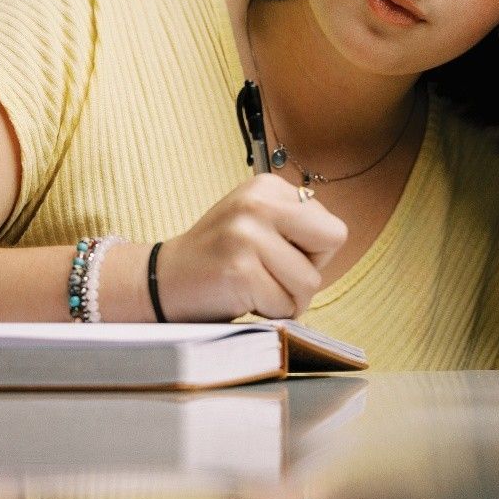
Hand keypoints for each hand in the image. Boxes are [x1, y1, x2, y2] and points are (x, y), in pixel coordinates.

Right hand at [154, 175, 347, 321]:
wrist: (164, 280)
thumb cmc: (220, 258)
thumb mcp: (256, 221)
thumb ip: (294, 222)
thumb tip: (334, 236)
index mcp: (267, 186)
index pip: (330, 226)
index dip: (311, 250)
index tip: (275, 253)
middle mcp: (257, 203)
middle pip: (331, 241)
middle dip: (310, 269)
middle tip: (273, 272)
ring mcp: (247, 235)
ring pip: (310, 282)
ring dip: (287, 297)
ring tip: (254, 287)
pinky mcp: (240, 270)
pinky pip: (285, 305)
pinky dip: (269, 311)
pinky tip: (242, 298)